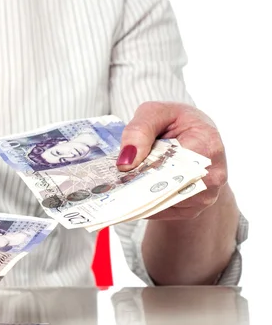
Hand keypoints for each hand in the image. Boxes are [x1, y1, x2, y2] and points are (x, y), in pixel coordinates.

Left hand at [116, 102, 227, 219]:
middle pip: (168, 187)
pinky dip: (141, 204)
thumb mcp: (156, 113)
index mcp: (208, 144)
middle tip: (111, 182)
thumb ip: (140, 130)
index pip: (176, 162)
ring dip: (138, 196)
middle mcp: (211, 176)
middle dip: (138, 184)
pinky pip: (161, 211)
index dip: (147, 166)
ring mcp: (203, 197)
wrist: (194, 140)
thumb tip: (126, 162)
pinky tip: (126, 194)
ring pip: (162, 203)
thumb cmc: (177, 122)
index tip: (124, 167)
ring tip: (116, 187)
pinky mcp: (191, 210)